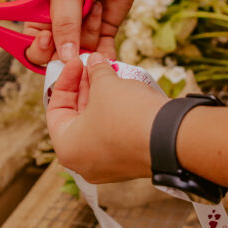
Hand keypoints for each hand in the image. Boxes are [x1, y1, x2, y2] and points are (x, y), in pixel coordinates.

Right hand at [24, 0, 146, 64]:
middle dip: (67, 53)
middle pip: (55, 58)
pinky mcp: (103, 33)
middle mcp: (58, 28)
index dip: (37, 50)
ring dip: (90, 37)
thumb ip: (65, 25)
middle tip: (78, 41)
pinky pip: (101, 54)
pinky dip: (105, 55)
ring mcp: (81, 32)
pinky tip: (107, 45)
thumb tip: (64, 57)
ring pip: (81, 54)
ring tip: (96, 7)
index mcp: (39, 16)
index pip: (30, 46)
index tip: (47, 40)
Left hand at [46, 53, 166, 182]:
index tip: (77, 63)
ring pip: (97, 126)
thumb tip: (95, 61)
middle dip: (86, 88)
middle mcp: (83, 163)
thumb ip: (95, 71)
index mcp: (67, 148)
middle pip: (77, 118)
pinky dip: (116, 113)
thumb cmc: (127, 115)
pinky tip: (124, 92)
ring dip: (102, 99)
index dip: (66, 81)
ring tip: (111, 74)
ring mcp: (107, 166)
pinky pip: (115, 135)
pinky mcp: (128, 162)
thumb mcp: (106, 85)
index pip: (56, 109)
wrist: (171, 138)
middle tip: (94, 66)